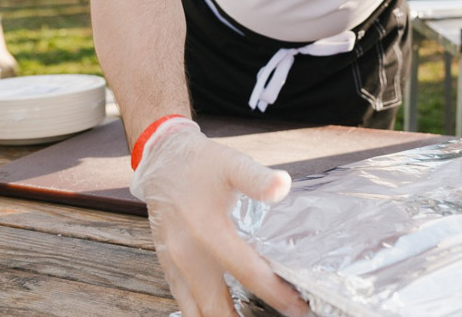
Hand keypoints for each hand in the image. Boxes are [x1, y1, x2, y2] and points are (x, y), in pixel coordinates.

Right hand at [129, 119, 308, 316]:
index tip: (297, 308)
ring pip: (197, 312)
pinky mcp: (168, 266)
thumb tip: (283, 186)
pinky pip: (183, 302)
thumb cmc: (201, 163)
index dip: (275, 294)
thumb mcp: (233, 163)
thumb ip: (257, 178)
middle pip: (217, 308)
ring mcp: (174, 264)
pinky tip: (222, 315)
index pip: (248, 273)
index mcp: (208, 231)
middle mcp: (187, 254)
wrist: (163, 160)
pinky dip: (202, 314)